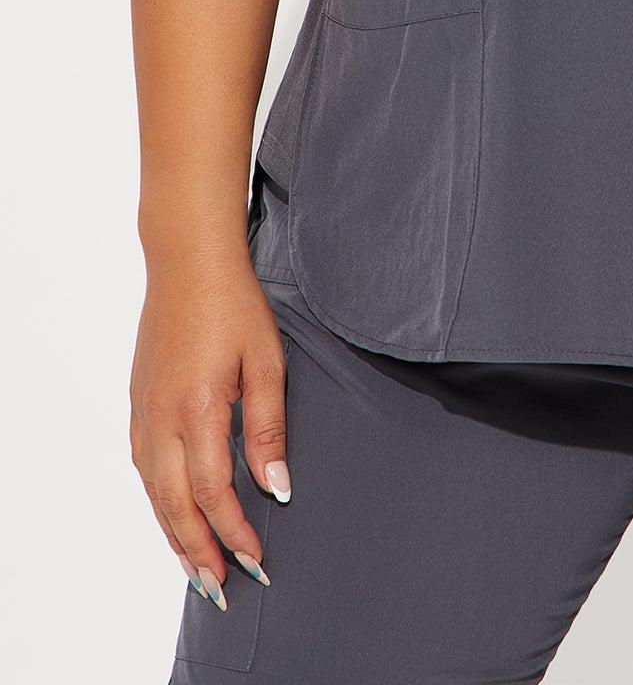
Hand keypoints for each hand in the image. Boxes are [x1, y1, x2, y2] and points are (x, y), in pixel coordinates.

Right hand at [129, 254, 289, 606]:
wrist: (187, 261)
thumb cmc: (235, 305)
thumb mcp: (266, 361)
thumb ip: (269, 427)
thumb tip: (276, 486)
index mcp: (197, 408)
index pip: (213, 490)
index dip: (234, 531)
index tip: (257, 559)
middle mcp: (162, 418)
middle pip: (175, 504)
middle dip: (200, 550)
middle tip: (222, 588)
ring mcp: (144, 412)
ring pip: (154, 493)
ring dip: (175, 535)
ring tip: (198, 570)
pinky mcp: (138, 403)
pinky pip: (145, 469)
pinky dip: (159, 503)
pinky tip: (173, 517)